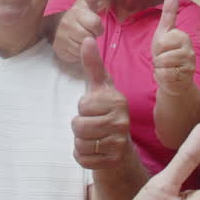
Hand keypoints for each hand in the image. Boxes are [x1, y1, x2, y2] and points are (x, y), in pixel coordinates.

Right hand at [52, 0, 105, 63]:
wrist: (56, 32)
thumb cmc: (79, 19)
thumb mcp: (88, 8)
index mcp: (83, 6)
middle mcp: (73, 15)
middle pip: (95, 25)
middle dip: (96, 32)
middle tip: (89, 31)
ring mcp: (65, 31)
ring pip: (87, 41)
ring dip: (87, 43)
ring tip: (80, 37)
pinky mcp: (60, 45)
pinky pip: (78, 52)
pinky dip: (79, 52)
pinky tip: (73, 44)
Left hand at [72, 37, 131, 169]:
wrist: (120, 149)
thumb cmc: (106, 113)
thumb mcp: (99, 88)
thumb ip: (92, 65)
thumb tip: (87, 38)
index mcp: (117, 100)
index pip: (82, 105)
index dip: (83, 109)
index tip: (95, 109)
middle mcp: (122, 121)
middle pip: (78, 125)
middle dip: (79, 127)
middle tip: (93, 126)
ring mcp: (119, 142)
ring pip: (80, 143)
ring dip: (80, 142)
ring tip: (94, 138)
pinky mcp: (113, 161)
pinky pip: (82, 159)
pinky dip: (83, 157)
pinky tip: (95, 151)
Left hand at [151, 0, 195, 93]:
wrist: (174, 78)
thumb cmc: (167, 54)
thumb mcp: (164, 33)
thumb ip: (169, 14)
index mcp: (183, 36)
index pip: (161, 41)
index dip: (158, 47)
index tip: (164, 49)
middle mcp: (189, 49)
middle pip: (161, 52)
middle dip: (158, 58)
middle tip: (164, 59)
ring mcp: (189, 63)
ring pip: (163, 64)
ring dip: (160, 68)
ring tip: (167, 67)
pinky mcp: (186, 76)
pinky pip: (166, 75)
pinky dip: (163, 77)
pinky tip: (169, 75)